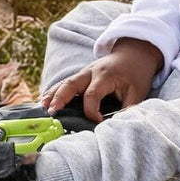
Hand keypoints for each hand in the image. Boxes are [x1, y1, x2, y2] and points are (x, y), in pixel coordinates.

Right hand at [41, 38, 162, 121]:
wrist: (134, 54)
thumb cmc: (136, 74)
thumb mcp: (137, 92)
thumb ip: (127, 109)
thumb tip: (116, 125)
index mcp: (104, 76)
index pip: (92, 94)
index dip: (91, 110)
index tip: (96, 123)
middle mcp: (90, 72)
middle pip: (71, 84)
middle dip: (60, 98)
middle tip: (51, 113)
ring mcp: (84, 73)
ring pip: (64, 83)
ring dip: (53, 95)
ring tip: (42, 108)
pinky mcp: (81, 76)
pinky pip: (65, 83)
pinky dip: (55, 92)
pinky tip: (45, 102)